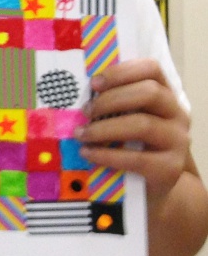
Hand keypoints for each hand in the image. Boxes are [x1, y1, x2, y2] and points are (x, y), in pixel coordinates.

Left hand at [77, 59, 190, 204]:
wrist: (153, 185)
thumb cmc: (133, 143)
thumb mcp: (127, 117)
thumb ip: (114, 100)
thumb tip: (77, 89)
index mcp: (165, 94)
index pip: (152, 69)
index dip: (122, 71)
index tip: (94, 82)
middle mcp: (177, 114)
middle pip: (149, 93)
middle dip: (111, 100)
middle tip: (85, 110)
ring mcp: (177, 141)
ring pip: (143, 124)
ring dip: (105, 128)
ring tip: (81, 133)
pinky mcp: (170, 168)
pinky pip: (136, 158)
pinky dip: (106, 155)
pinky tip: (88, 153)